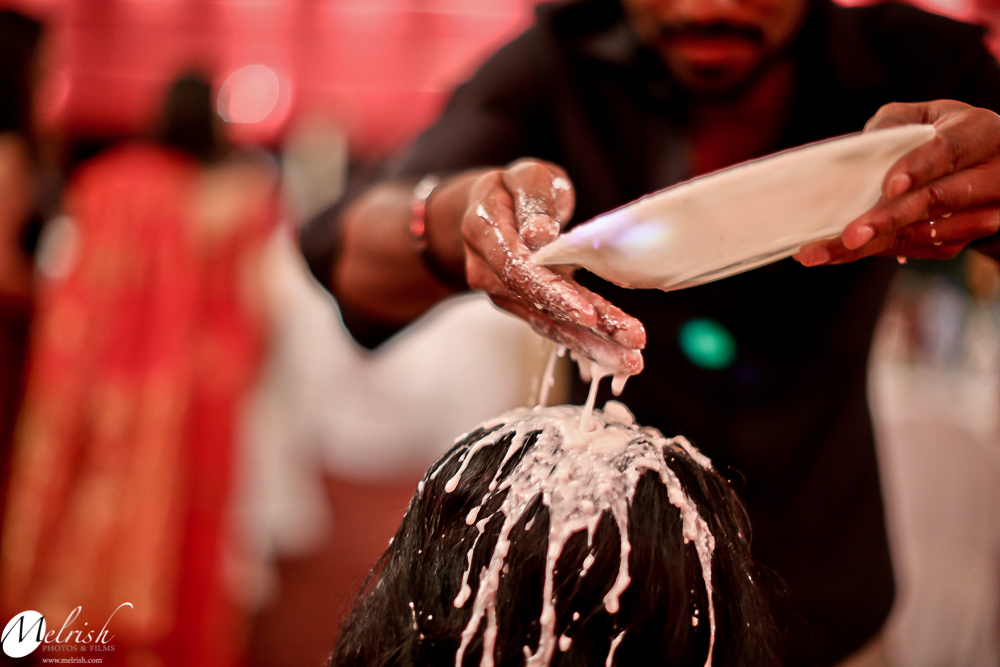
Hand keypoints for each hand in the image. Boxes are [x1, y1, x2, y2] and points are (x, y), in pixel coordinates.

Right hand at [459, 159, 645, 375]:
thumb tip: (540, 233)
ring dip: (592, 344)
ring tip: (631, 359)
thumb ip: (535, 200)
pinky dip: (584, 343)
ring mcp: (503, 293)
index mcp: (485, 232)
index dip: (553, 294)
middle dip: (587, 329)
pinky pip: (552, 325)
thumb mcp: (526, 177)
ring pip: (549, 322)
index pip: (519, 270)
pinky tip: (613, 357)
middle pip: (539, 305)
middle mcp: (488, 271)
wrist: (486, 210)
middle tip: (629, 344)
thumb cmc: (511, 189)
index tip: (588, 314)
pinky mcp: (521, 305)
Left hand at [795, 100, 999, 265]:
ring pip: (924, 234)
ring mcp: (984, 214)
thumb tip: (855, 152)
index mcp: (982, 135)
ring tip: (824, 252)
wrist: (980, 166)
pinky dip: (875, 251)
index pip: (949, 151)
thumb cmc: (941, 133)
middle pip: (937, 201)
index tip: (888, 186)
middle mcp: (993, 176)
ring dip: (871, 245)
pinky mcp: (963, 240)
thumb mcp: (923, 116)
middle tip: (849, 235)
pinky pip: (916, 248)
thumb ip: (892, 125)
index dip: (919, 168)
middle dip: (887, 220)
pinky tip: (838, 253)